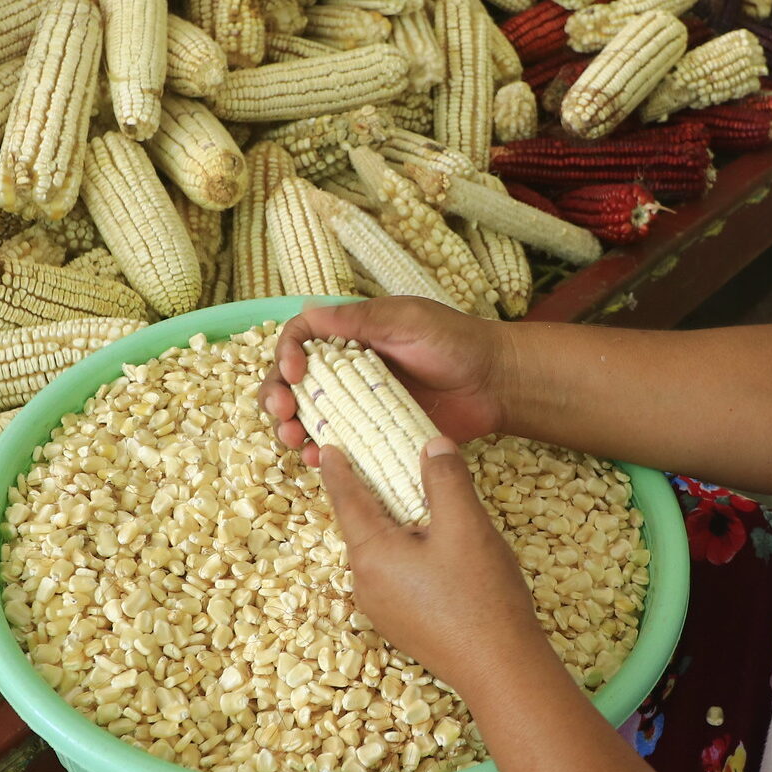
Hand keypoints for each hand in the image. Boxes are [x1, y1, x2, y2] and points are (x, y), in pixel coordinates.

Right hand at [260, 297, 510, 464]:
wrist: (495, 382)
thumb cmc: (455, 341)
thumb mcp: (407, 319)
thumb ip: (359, 319)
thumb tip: (307, 311)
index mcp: (351, 335)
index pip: (300, 340)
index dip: (286, 355)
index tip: (294, 373)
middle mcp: (347, 370)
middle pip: (293, 383)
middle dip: (277, 397)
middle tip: (282, 413)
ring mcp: (359, 406)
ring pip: (309, 417)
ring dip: (291, 428)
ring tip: (293, 439)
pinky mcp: (375, 436)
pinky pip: (340, 447)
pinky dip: (322, 454)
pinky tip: (317, 460)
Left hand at [320, 438, 550, 691]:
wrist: (499, 669)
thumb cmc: (480, 595)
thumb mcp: (466, 525)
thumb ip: (445, 479)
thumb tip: (432, 445)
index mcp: (371, 554)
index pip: (347, 500)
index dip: (340, 471)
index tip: (330, 449)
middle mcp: (366, 583)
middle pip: (362, 526)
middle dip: (368, 495)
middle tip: (376, 463)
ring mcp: (383, 608)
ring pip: (380, 552)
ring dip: (391, 524)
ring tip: (410, 500)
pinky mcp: (402, 623)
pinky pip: (394, 574)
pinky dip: (403, 550)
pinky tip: (431, 545)